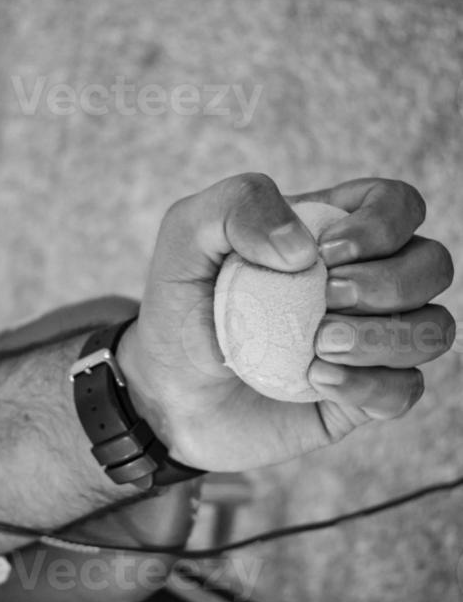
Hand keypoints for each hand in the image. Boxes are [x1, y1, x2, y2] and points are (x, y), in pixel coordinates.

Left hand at [118, 174, 454, 471]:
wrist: (165, 390)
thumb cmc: (180, 306)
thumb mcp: (186, 235)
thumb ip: (240, 204)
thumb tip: (305, 248)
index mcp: (333, 231)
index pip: (400, 205)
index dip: (383, 225)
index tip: (325, 254)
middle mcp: (364, 282)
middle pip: (433, 265)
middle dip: (391, 283)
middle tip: (325, 300)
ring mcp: (368, 341)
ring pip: (435, 329)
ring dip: (386, 337)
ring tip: (319, 347)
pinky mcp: (362, 397)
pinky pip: (405, 390)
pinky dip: (370, 385)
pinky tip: (316, 381)